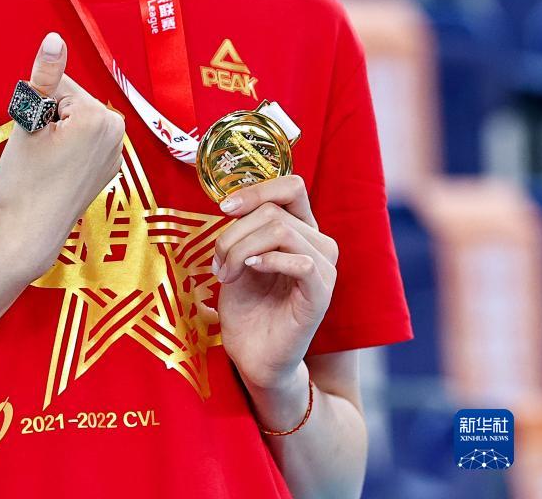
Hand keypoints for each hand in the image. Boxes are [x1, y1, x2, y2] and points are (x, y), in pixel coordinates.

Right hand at [0, 31, 125, 281]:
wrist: (28, 238)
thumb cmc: (24, 183)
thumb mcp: (28, 123)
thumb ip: (43, 78)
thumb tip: (54, 39)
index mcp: (100, 117)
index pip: (56, 88)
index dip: (34, 109)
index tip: (33, 140)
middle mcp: (117, 132)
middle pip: (68, 103)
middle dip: (46, 119)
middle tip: (37, 154)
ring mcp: (115, 153)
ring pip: (72, 122)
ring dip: (54, 134)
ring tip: (45, 165)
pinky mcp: (107, 170)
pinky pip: (81, 142)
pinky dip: (65, 150)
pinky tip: (56, 174)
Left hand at [212, 175, 337, 390]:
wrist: (252, 355)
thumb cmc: (246, 305)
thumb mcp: (238, 256)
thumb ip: (244, 227)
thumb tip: (234, 202)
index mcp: (299, 228)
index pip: (291, 187)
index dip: (257, 190)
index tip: (225, 208)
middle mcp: (318, 243)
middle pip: (273, 211)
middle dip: (234, 233)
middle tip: (217, 263)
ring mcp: (324, 268)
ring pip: (281, 231)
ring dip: (241, 249)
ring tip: (226, 274)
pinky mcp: (322, 294)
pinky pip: (302, 262)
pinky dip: (268, 261)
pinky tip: (250, 271)